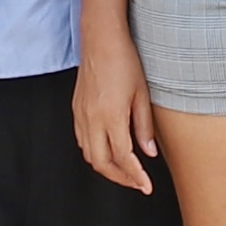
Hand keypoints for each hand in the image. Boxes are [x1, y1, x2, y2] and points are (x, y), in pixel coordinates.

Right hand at [71, 32, 159, 195]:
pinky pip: (82, 140)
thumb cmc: (124, 60)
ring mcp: (81, 115)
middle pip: (102, 163)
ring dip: (106, 167)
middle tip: (137, 182)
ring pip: (89, 154)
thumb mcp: (142, 94)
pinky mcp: (77, 109)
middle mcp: (92, 119)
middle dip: (120, 178)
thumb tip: (148, 153)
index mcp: (111, 117)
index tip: (146, 185)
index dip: (135, 176)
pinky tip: (108, 150)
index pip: (124, 158)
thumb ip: (144, 127)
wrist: (101, 39)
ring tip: (125, 169)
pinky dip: (95, 152)